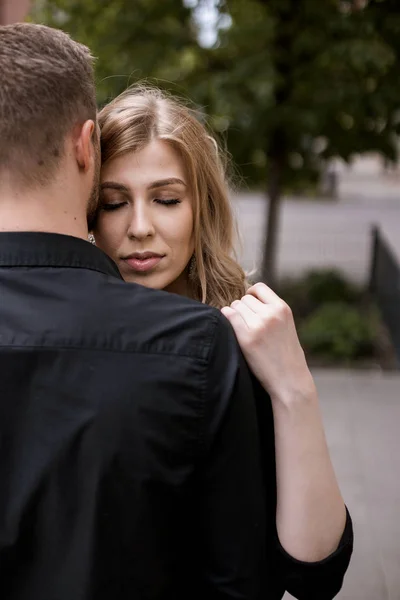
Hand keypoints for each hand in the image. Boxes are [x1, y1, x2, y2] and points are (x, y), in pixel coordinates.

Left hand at [221, 282, 314, 403]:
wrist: (290, 380)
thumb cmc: (286, 356)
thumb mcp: (286, 326)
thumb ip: (271, 311)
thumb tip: (247, 298)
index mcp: (282, 309)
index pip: (259, 288)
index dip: (251, 295)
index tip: (249, 306)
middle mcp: (271, 314)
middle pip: (244, 299)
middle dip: (242, 309)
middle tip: (246, 325)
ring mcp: (258, 325)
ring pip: (235, 306)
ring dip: (235, 316)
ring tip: (242, 330)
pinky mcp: (246, 337)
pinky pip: (228, 316)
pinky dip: (225, 319)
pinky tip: (230, 330)